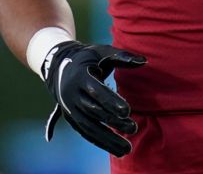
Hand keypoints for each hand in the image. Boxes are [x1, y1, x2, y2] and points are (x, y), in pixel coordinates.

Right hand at [41, 40, 145, 156]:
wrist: (58, 66)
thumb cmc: (87, 58)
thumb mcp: (101, 51)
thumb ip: (122, 56)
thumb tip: (144, 61)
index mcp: (79, 76)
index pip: (96, 91)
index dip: (111, 101)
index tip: (127, 111)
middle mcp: (71, 94)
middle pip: (94, 111)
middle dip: (114, 122)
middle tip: (134, 128)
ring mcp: (70, 109)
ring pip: (89, 127)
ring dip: (108, 139)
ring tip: (127, 149)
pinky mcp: (71, 118)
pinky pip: (86, 133)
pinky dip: (101, 142)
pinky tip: (117, 151)